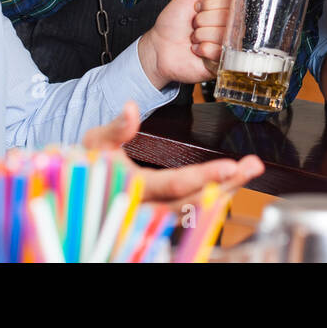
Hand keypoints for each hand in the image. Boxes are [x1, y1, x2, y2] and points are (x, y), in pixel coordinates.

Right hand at [81, 101, 263, 207]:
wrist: (74, 190)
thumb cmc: (86, 164)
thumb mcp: (95, 142)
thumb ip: (116, 128)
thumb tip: (130, 108)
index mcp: (132, 189)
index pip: (175, 185)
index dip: (205, 176)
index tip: (231, 165)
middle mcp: (145, 210)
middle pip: (195, 202)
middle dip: (227, 185)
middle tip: (252, 166)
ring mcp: (154, 219)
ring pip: (196, 211)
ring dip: (224, 192)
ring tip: (247, 171)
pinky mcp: (159, 220)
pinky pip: (191, 214)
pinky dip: (212, 200)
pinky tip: (229, 184)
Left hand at [137, 0, 238, 87]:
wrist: (159, 47)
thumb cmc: (172, 23)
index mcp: (223, 9)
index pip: (229, 1)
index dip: (209, 4)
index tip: (198, 7)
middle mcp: (228, 26)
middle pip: (226, 18)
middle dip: (203, 20)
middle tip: (194, 25)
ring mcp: (226, 44)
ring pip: (222, 35)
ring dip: (201, 36)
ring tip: (194, 38)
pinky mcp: (222, 60)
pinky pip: (218, 50)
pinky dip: (202, 49)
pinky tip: (197, 49)